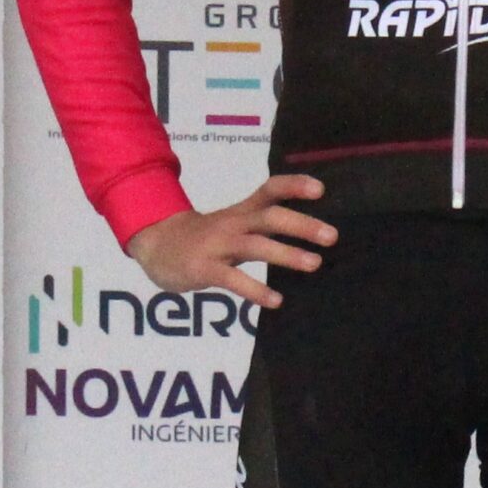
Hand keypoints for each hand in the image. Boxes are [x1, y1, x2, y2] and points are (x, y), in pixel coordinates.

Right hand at [127, 176, 335, 312]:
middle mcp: (232, 224)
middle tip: (331, 236)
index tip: (320, 189)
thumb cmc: (203, 237)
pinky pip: (232, 279)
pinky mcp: (203, 269)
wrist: (155, 245)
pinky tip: (276, 301)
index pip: (269, 190)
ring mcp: (217, 246)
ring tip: (314, 263)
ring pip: (255, 246)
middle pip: (269, 217)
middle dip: (301, 225)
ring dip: (286, 254)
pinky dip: (255, 290)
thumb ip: (263, 225)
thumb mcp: (233, 224)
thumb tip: (308, 231)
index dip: (293, 186)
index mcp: (241, 212)